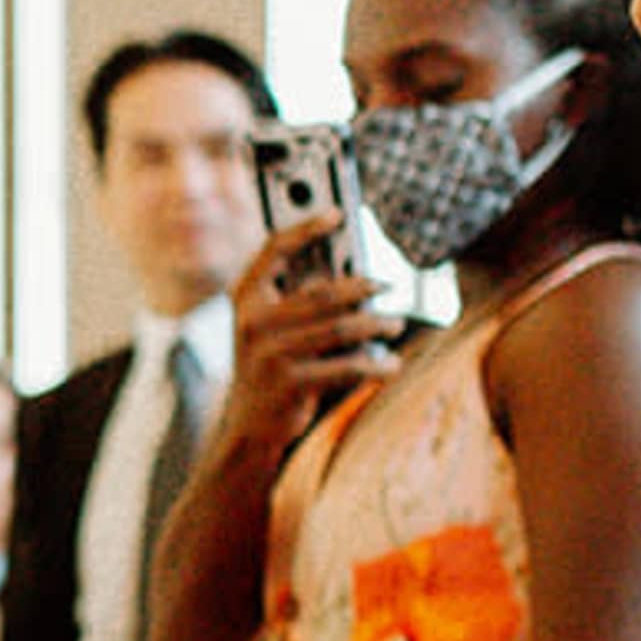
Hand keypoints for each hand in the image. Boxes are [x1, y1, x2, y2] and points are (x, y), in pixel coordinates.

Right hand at [224, 213, 405, 465]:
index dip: (305, 227)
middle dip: (364, 286)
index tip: (336, 213)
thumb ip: (298, 301)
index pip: (274, 250)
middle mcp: (253, 322)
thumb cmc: (270, 369)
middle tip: (388, 285)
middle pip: (323, 291)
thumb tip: (354, 278)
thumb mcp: (272, 329)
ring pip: (342, 327)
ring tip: (395, 324)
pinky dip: (376, 365)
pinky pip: (347, 366)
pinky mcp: (289, 383)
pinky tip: (390, 364)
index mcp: (246, 298)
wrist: (247, 427)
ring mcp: (269, 353)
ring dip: (378, 325)